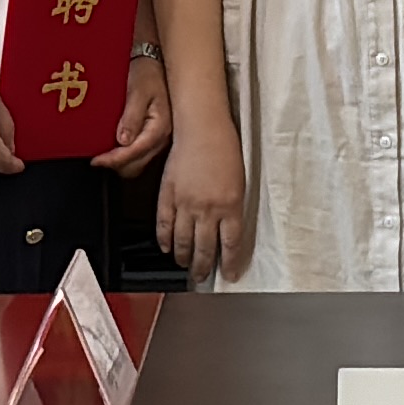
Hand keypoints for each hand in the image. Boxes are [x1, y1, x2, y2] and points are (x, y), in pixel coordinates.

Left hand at [105, 52, 175, 175]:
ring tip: (104, 153)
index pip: (135, 152)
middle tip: (97, 157)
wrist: (156, 60)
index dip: (114, 160)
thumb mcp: (138, 91)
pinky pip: (140, 155)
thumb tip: (122, 141)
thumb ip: (132, 116)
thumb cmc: (148, 72)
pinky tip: (115, 147)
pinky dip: (126, 156)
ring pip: (138, 163)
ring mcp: (160, 139)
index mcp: (160, 127)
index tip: (95, 160)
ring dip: (121, 162)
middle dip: (116, 164)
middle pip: (137, 165)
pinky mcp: (154, 136)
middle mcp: (162, 137)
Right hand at [156, 107, 248, 281]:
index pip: (231, 245)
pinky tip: (166, 247)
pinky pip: (164, 224)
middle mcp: (208, 209)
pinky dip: (164, 239)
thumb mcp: (239, 183)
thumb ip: (232, 209)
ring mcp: (186, 204)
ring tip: (185, 265)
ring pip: (183, 241)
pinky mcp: (169, 196)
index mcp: (231, 206)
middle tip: (203, 276)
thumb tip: (227, 230)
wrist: (202, 128)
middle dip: (204, 267)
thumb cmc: (225, 149)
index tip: (230, 275)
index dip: (230, 264)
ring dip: (184, 258)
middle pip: (205, 248)